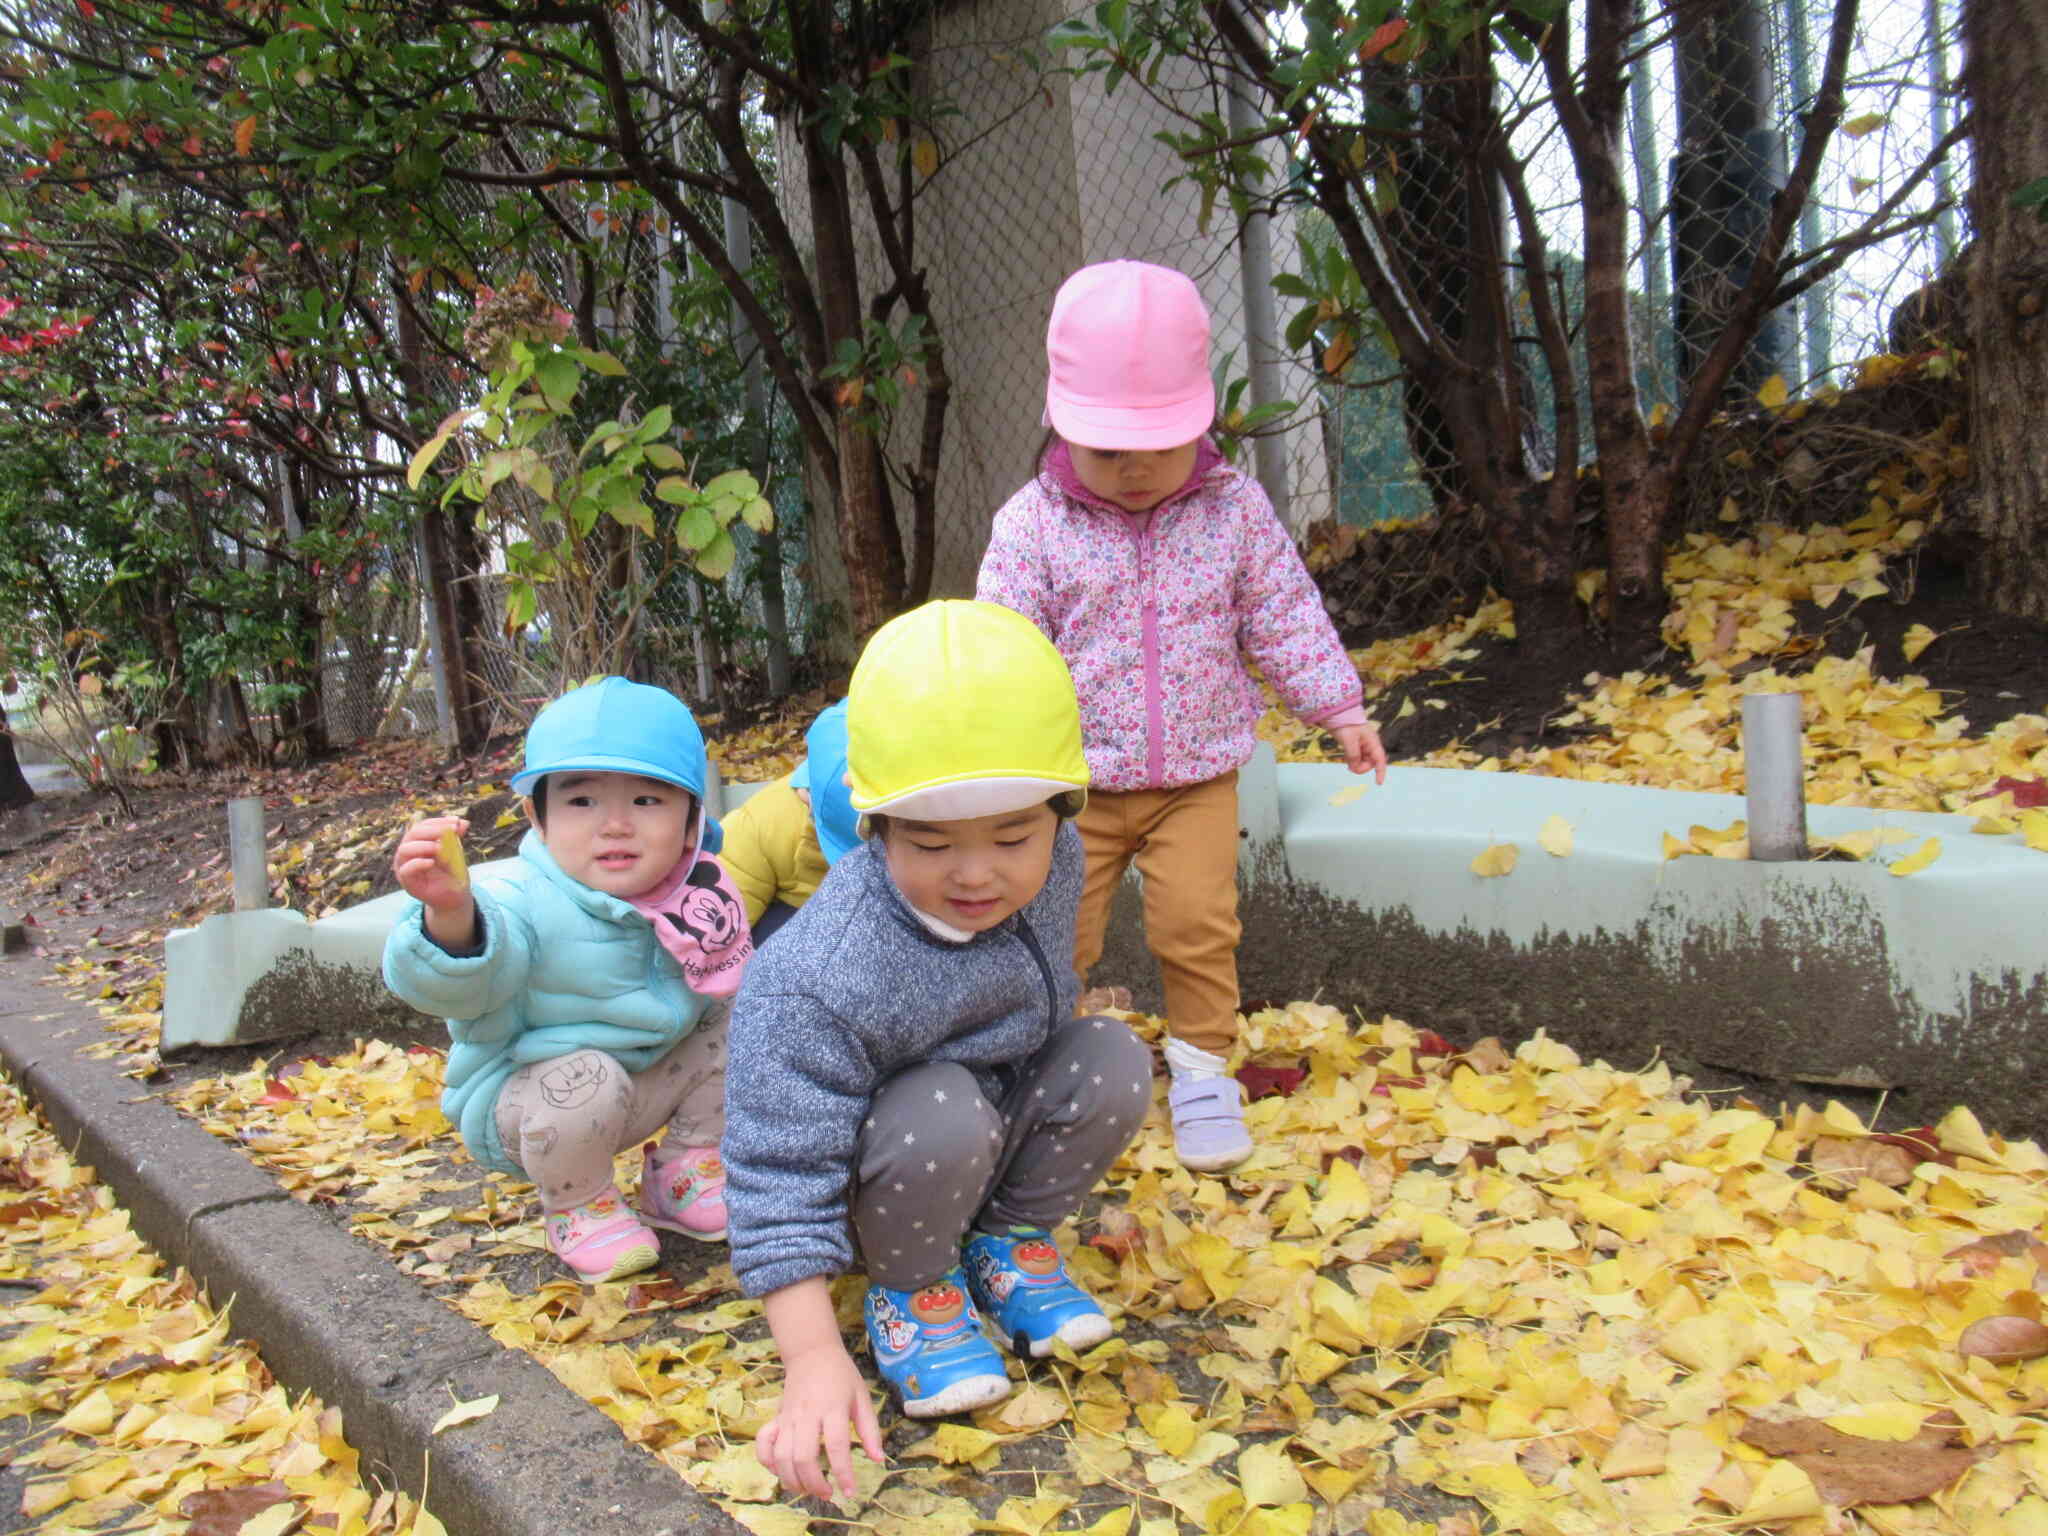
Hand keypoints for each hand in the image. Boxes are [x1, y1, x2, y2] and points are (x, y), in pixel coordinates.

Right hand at [392, 815, 476, 945]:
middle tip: (449, 832)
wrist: (454, 896)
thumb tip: (464, 822)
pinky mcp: (407, 882)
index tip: (457, 822)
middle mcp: (408, 852)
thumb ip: (456, 838)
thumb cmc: (452, 871)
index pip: (423, 825)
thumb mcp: (455, 851)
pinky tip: (432, 862)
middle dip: (432, 830)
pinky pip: (406, 870)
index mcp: (418, 842)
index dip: (439, 822)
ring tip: (440, 848)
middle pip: (412, 834)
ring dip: (424, 845)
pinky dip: (418, 864)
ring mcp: (405, 867)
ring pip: (404, 850)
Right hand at [755, 1341, 884, 1501]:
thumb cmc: (841, 1376)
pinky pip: (763, 1444)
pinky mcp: (776, 1418)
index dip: (843, 1473)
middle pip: (803, 1456)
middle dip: (814, 1483)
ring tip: (808, 1489)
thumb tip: (878, 1460)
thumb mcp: (862, 1397)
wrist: (812, 1352)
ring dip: (792, 1479)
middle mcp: (807, 1413)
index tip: (850, 1492)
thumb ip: (870, 1430)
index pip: (836, 1445)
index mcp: (832, 1407)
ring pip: (781, 1456)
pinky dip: (767, 1463)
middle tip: (827, 1494)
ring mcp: (788, 1416)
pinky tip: (781, 1472)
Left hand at [1333, 722, 1388, 781]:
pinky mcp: (1356, 747)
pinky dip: (1353, 762)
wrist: (1337, 715)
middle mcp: (1370, 745)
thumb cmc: (1346, 725)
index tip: (1378, 783)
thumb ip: (1353, 755)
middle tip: (1350, 768)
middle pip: (1371, 763)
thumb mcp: (1349, 740)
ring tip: (1347, 761)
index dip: (1381, 772)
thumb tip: (1354, 768)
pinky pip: (1357, 759)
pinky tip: (1347, 760)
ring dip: (1356, 765)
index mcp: (1373, 742)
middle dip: (1362, 767)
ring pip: (1363, 762)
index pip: (1380, 760)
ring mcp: (1363, 747)